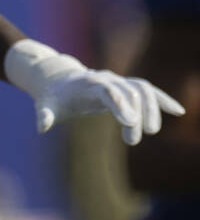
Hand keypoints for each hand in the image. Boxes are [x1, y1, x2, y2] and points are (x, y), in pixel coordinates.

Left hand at [4, 39, 182, 144]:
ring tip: (150, 132)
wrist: (58, 80)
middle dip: (135, 115)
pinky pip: (148, 91)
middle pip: (128, 92)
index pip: (108, 91)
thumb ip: (44, 115)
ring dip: (151, 109)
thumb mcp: (45, 105)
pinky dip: (162, 100)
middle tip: (133, 140)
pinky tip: (178, 112)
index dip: (119, 104)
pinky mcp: (125, 86)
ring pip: (142, 89)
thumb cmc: (52, 96)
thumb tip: (41, 127)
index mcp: (88, 83)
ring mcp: (118, 81)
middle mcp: (107, 79)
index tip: (129, 122)